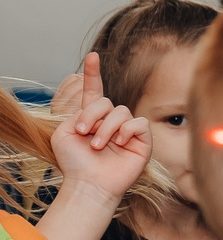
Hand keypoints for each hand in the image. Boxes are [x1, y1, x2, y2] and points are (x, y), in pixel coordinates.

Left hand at [48, 54, 149, 204]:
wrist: (89, 183)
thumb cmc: (74, 162)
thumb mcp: (64, 132)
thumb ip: (76, 113)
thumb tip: (96, 108)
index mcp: (91, 117)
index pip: (93, 90)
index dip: (93, 73)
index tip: (92, 56)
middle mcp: (110, 121)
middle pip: (106, 101)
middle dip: (92, 115)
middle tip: (84, 132)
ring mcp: (127, 131)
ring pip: (121, 112)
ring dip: (106, 128)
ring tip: (99, 145)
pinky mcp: (142, 141)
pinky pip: (137, 124)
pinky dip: (126, 131)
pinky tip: (119, 143)